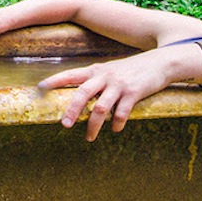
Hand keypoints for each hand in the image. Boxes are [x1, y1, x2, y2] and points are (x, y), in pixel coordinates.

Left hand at [38, 50, 180, 140]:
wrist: (160, 62)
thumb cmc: (131, 69)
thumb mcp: (110, 70)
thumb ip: (95, 81)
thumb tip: (79, 97)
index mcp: (95, 70)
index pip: (71, 74)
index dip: (55, 80)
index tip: (40, 87)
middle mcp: (105, 76)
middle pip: (82, 94)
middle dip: (72, 111)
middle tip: (65, 125)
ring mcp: (119, 85)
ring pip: (100, 108)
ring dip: (93, 125)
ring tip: (89, 138)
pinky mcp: (134, 93)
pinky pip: (121, 113)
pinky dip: (116, 124)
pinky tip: (115, 129)